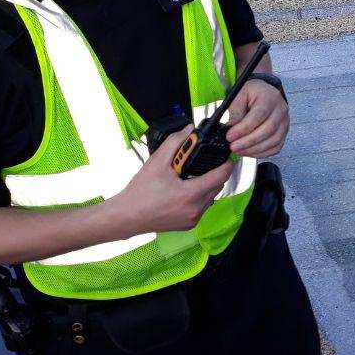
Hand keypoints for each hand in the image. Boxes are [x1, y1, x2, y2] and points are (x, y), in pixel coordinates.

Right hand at [116, 128, 234, 232]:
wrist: (126, 217)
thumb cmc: (140, 192)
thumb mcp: (157, 162)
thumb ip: (175, 143)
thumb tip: (189, 129)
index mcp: (191, 194)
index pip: (221, 176)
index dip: (227, 164)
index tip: (228, 156)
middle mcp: (196, 209)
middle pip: (217, 186)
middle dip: (214, 173)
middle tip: (202, 164)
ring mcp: (193, 219)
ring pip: (211, 197)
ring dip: (207, 186)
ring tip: (190, 177)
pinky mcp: (189, 224)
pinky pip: (202, 207)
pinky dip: (199, 197)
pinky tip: (185, 190)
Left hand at [224, 79, 288, 157]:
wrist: (263, 92)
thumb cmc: (251, 93)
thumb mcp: (239, 95)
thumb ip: (236, 111)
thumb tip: (232, 130)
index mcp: (269, 97)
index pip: (259, 115)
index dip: (244, 128)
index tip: (230, 136)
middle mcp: (281, 110)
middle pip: (268, 130)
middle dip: (248, 141)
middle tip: (233, 146)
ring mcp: (284, 122)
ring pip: (274, 141)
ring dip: (255, 149)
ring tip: (239, 150)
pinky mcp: (283, 133)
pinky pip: (276, 147)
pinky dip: (263, 153)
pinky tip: (250, 152)